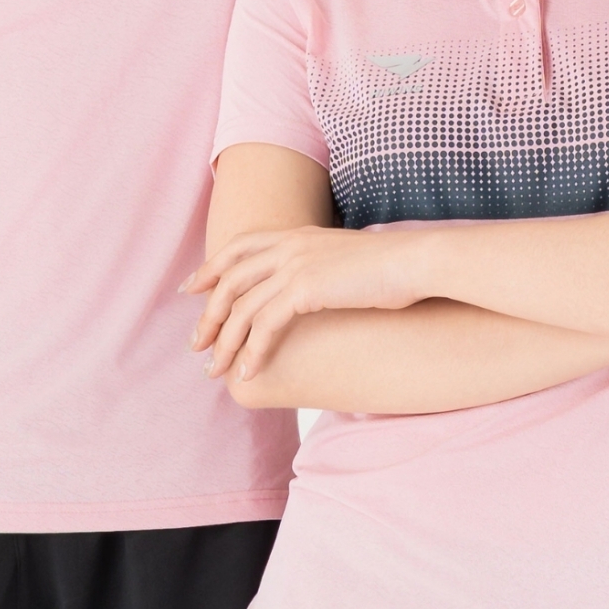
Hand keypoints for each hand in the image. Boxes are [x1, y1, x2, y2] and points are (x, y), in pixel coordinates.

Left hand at [184, 226, 429, 380]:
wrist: (416, 262)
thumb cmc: (392, 268)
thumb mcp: (345, 260)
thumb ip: (319, 267)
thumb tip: (313, 286)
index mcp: (296, 234)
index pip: (238, 248)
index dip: (210, 269)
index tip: (192, 290)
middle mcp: (289, 246)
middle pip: (230, 280)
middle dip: (209, 315)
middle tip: (196, 345)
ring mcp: (295, 265)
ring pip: (242, 307)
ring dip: (225, 342)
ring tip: (215, 371)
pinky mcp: (305, 289)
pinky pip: (265, 325)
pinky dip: (252, 352)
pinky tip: (248, 374)